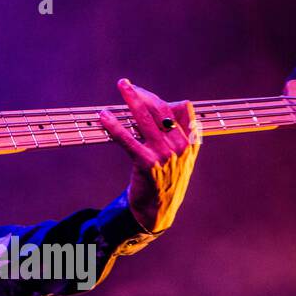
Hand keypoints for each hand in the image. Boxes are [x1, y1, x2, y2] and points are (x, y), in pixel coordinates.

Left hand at [98, 78, 201, 233]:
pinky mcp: (146, 164)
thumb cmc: (164, 179)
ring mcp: (164, 155)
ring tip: (121, 86)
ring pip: (145, 119)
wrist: (158, 210)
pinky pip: (127, 139)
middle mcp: (180, 147)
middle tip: (125, 84)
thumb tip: (154, 107)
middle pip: (162, 110)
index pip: (182, 109)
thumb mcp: (178, 156)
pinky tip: (104, 117)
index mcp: (190, 142)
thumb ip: (173, 133)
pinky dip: (114, 125)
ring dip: (131, 99)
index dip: (160, 100)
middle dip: (143, 94)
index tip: (144, 95)